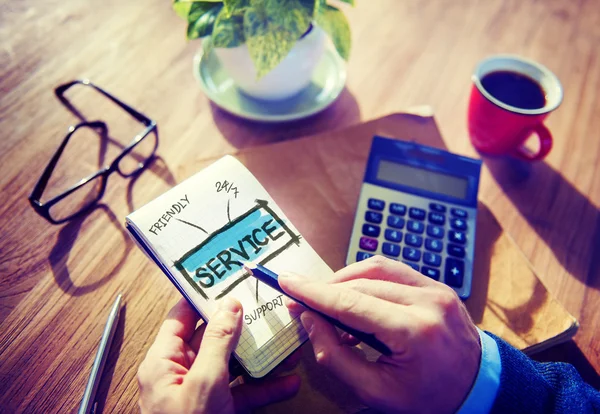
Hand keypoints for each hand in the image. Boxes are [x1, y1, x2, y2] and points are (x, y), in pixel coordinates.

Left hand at [137, 297, 300, 413]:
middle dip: (242, 327)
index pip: (181, 317)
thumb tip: (229, 306)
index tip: (227, 280)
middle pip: (212, 339)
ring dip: (260, 357)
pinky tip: (288, 381)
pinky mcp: (217, 411)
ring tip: (285, 342)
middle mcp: (180, 374)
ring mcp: (200, 394)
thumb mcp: (205, 382)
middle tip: (264, 307)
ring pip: (232, 366)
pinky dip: (264, 388)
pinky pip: (242, 393)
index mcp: (163, 361)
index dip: (203, 297)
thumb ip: (217, 342)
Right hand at [280, 256, 480, 413]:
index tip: (286, 282)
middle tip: (300, 303)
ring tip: (327, 302)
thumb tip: (310, 321)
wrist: (478, 388)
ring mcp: (435, 288)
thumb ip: (335, 357)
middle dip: (325, 290)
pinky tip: (354, 295)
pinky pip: (392, 269)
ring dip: (344, 280)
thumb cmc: (428, 397)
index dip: (313, 292)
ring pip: (375, 267)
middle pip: (360, 283)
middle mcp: (427, 301)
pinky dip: (366, 277)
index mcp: (414, 332)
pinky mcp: (436, 284)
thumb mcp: (376, 392)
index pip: (351, 303)